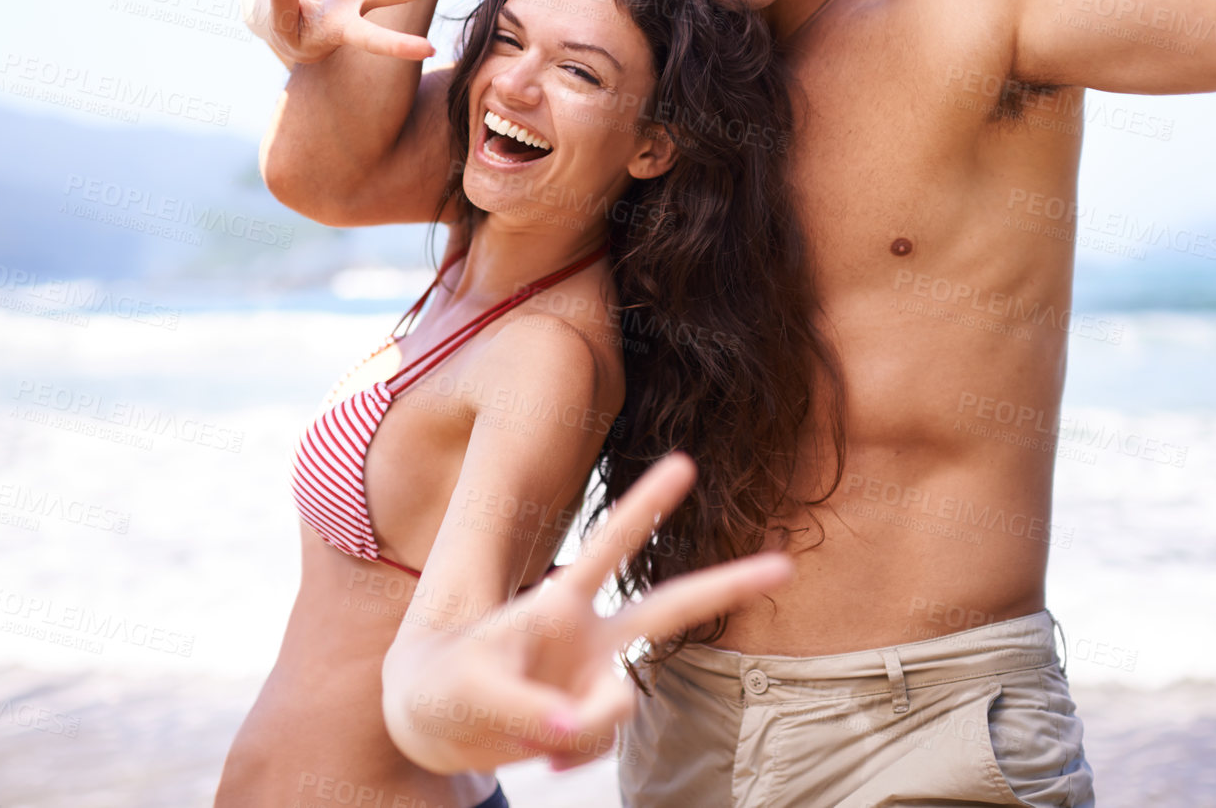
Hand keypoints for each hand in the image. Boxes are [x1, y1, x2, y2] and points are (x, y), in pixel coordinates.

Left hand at [381, 454, 792, 774]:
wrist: (430, 722)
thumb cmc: (443, 684)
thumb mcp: (469, 692)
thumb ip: (529, 711)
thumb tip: (576, 732)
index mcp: (558, 601)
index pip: (607, 547)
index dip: (645, 505)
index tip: (686, 463)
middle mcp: (588, 633)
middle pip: (668, 608)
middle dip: (726, 585)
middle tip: (785, 564)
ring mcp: (593, 677)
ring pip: (621, 705)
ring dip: (583, 730)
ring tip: (536, 735)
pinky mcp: (588, 719)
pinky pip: (598, 744)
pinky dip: (571, 753)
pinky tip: (542, 752)